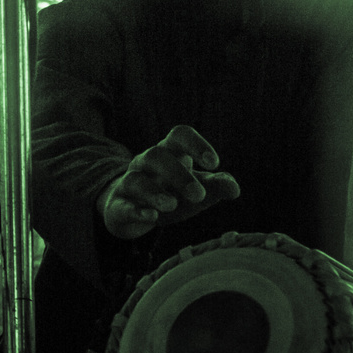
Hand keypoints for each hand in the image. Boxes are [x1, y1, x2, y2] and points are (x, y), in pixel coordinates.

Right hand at [100, 124, 240, 240]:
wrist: (132, 211)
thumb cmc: (171, 193)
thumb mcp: (196, 190)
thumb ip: (216, 187)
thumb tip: (234, 189)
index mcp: (169, 153)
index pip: (179, 135)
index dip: (196, 144)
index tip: (214, 163)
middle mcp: (146, 163)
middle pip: (156, 155)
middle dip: (178, 174)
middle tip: (198, 195)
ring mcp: (129, 183)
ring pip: (135, 179)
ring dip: (154, 192)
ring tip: (172, 205)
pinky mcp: (117, 206)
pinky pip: (122, 205)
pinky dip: (136, 210)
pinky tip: (151, 217)